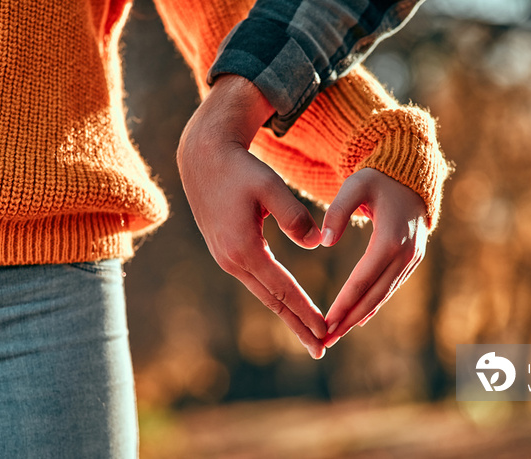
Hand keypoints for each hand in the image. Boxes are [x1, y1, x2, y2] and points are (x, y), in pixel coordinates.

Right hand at [178, 75, 326, 358]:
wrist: (204, 158)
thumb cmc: (240, 169)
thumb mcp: (270, 187)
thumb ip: (295, 216)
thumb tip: (316, 244)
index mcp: (244, 248)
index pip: (283, 289)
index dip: (306, 311)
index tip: (326, 330)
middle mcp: (232, 260)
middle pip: (272, 302)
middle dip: (297, 326)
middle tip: (321, 350)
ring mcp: (226, 258)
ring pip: (264, 294)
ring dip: (287, 315)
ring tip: (309, 334)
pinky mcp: (227, 252)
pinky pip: (256, 282)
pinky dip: (275, 297)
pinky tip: (287, 305)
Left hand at [321, 168, 428, 347]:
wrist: (410, 175)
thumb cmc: (378, 178)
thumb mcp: (355, 185)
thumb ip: (337, 211)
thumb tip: (323, 242)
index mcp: (391, 238)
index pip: (363, 278)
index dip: (344, 303)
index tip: (326, 322)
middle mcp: (406, 253)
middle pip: (374, 295)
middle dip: (349, 320)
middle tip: (325, 340)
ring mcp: (412, 259)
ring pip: (383, 295)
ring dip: (360, 317)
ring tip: (336, 335)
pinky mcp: (412, 260)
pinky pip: (390, 287)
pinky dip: (373, 304)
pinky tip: (358, 319)